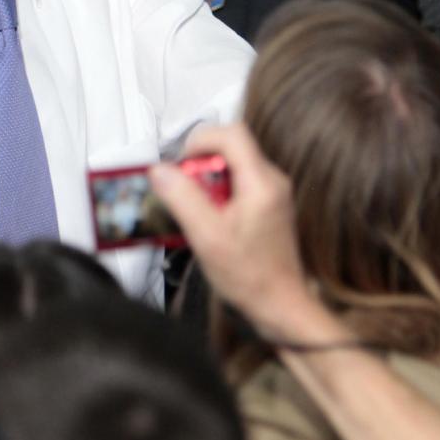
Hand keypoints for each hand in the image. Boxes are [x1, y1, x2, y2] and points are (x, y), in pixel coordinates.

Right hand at [150, 122, 311, 333]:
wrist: (280, 305)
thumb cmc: (252, 278)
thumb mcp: (207, 237)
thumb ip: (182, 198)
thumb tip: (160, 170)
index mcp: (261, 183)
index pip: (231, 134)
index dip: (200, 140)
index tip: (181, 164)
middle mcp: (271, 181)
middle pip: (230, 147)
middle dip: (200, 164)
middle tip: (184, 190)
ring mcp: (271, 193)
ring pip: (232, 165)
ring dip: (206, 180)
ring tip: (195, 210)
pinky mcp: (266, 205)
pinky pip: (237, 183)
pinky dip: (216, 193)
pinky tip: (207, 221)